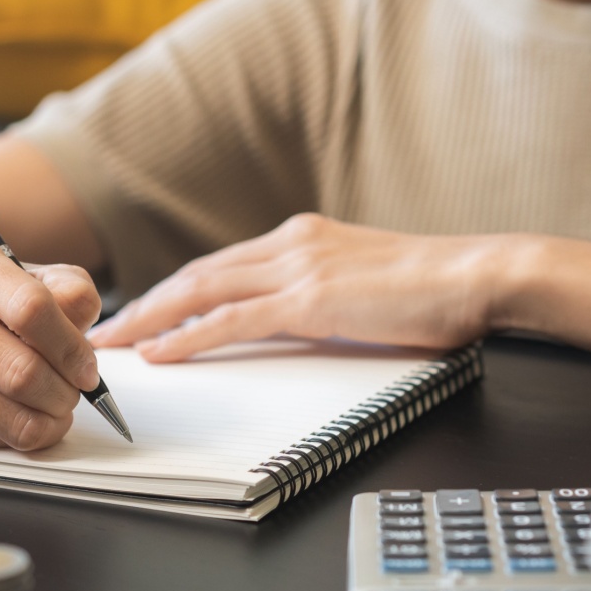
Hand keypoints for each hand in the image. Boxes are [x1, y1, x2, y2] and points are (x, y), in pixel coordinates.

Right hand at [0, 232, 101, 449]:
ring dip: (45, 420)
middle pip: (18, 370)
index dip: (71, 348)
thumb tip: (79, 340)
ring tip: (52, 406)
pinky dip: (13, 433)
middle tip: (73, 393)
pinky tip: (14, 412)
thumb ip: (71, 295)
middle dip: (62, 392)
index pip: (29, 309)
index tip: (87, 370)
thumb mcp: (38, 277)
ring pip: (5, 413)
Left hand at [88, 213, 506, 360]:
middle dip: (149, 303)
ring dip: (152, 319)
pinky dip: (189, 337)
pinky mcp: (310, 301)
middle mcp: (291, 244)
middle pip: (198, 274)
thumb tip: (299, 317)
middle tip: (109, 329)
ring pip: (202, 292)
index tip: (145, 311)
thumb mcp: (365, 283)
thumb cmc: (438, 288)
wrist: (482, 274)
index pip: (221, 265)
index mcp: (303, 237)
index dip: (177, 290)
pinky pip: (231, 321)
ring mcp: (298, 268)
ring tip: (117, 344)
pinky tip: (161, 353)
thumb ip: (326, 291)